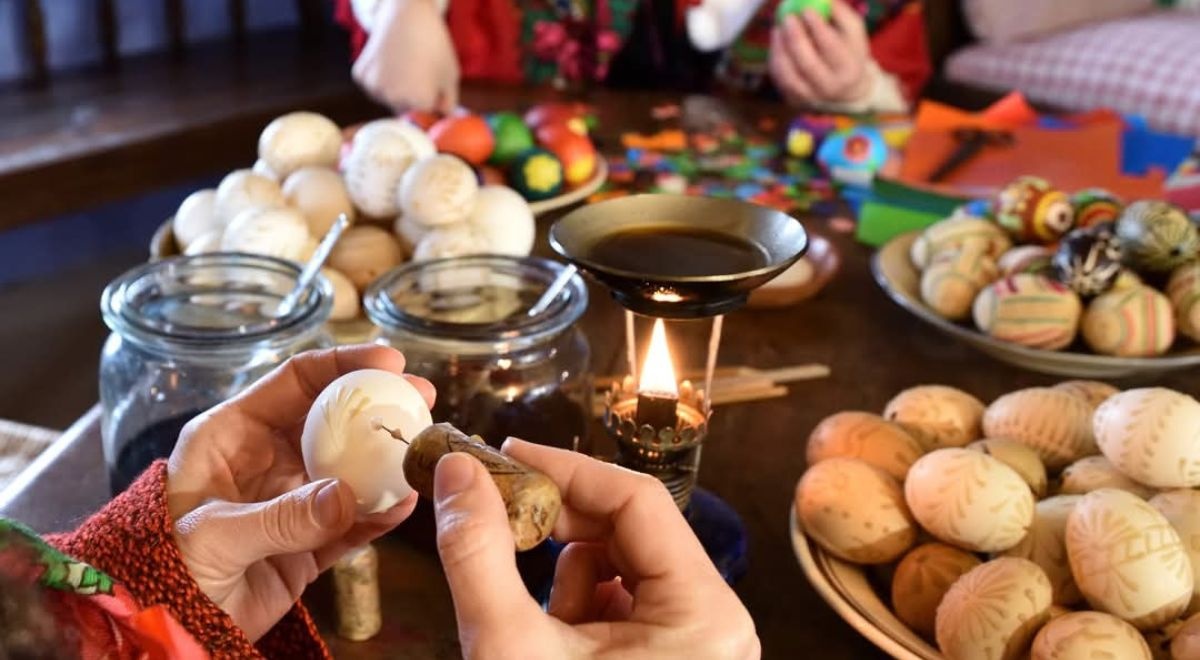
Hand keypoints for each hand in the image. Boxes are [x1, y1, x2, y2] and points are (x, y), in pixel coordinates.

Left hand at [165, 345, 435, 640]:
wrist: (164, 631)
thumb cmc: (163, 569)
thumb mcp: (212, 536)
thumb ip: (279, 517)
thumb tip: (346, 497)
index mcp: (232, 435)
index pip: (293, 382)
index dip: (341, 365)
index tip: (388, 361)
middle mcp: (267, 459)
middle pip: (333, 418)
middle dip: (379, 406)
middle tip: (421, 400)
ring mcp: (292, 501)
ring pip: (351, 468)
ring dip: (387, 459)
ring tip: (424, 451)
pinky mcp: (310, 544)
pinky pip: (353, 521)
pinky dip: (380, 513)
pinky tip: (404, 505)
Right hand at [352, 0, 459, 112]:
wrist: (406, 15)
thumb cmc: (433, 44)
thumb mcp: (451, 75)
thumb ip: (449, 103)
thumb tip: (441, 117)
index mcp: (418, 101)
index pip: (424, 111)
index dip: (431, 96)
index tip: (432, 80)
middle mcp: (393, 98)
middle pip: (403, 107)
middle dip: (412, 96)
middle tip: (418, 70)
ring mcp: (373, 87)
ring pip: (386, 98)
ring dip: (394, 89)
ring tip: (404, 64)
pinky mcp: (360, 76)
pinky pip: (372, 86)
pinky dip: (379, 78)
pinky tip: (389, 60)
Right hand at [433, 440, 759, 658]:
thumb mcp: (507, 648)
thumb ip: (478, 553)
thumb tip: (455, 470)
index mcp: (704, 614)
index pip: (637, 502)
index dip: (564, 468)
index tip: (501, 451)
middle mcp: (714, 623)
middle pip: (629, 531)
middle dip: (555, 519)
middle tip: (488, 503)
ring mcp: (694, 645)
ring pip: (620, 568)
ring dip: (561, 570)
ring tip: (524, 608)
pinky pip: (620, 605)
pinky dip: (574, 607)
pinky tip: (547, 639)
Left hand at [768, 1, 871, 107]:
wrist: (845, 88)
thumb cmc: (848, 51)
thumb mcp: (853, 32)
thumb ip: (840, 13)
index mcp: (848, 69)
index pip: (831, 48)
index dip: (818, 27)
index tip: (807, 9)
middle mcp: (830, 87)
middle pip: (808, 64)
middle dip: (796, 39)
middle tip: (788, 17)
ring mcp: (810, 97)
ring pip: (789, 74)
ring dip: (780, 48)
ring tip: (778, 28)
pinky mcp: (794, 99)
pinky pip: (779, 77)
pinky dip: (775, 57)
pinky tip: (777, 40)